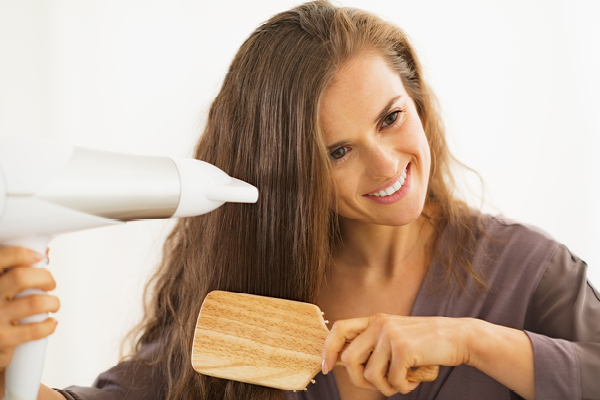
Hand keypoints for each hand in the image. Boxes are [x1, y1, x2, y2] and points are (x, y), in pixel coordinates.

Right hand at [0, 246, 59, 394]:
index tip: (38, 256)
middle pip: (20, 277)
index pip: (0, 258)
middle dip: (44, 278)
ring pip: (34, 303)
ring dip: (52, 302)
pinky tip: (49, 322)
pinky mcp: (3, 339)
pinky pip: (35, 329)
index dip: (21, 254)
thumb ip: (13, 271)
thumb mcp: (1, 287)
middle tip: (50, 284)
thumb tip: (42, 253)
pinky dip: (49, 325)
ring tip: (53, 304)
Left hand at [321, 313, 472, 395]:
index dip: (328, 349)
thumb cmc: (426, 344)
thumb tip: (344, 363)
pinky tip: (414, 379)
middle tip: (382, 385)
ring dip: (387, 387)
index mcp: (375, 320)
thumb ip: (373, 345)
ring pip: (371, 375)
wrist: (458, 337)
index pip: (339, 329)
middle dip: (360, 381)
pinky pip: (392, 380)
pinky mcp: (403, 348)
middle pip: (350, 360)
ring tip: (403, 382)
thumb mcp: (395, 337)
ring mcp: (391, 335)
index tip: (326, 367)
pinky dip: (403, 387)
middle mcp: (379, 324)